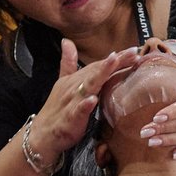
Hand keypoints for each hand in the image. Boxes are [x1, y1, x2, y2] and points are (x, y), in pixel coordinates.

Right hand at [29, 39, 139, 160]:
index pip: (98, 65)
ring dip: (101, 74)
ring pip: (88, 85)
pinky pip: (78, 110)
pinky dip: (84, 105)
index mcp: (77, 79)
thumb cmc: (58, 109)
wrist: (42, 134)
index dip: (115, 57)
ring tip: (114, 61)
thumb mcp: (64, 83)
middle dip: (114, 61)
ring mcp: (72, 102)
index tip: (133, 50)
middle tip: (132, 52)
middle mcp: (75, 87)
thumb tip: (66, 41)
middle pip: (97, 71)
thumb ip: (68, 62)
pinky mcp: (69, 118)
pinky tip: (93, 100)